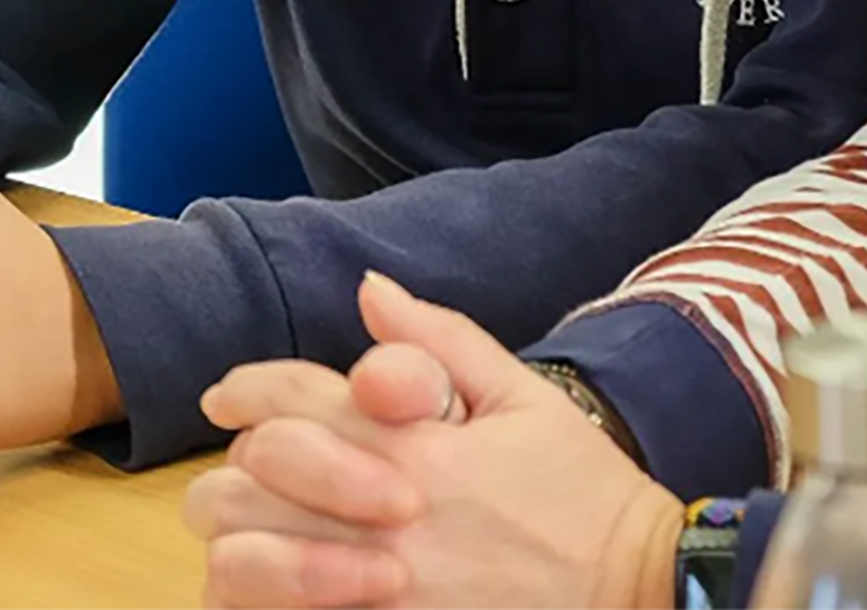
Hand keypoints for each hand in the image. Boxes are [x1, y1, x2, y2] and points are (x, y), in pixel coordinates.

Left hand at [187, 271, 683, 609]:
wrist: (640, 590)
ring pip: (249, 567)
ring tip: (246, 541)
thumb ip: (438, 338)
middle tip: (239, 475)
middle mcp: (386, 516)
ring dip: (236, 546)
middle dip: (228, 473)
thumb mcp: (521, 394)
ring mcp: (381, 592)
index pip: (290, 403)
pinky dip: (269, 606)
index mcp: (414, 444)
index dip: (245, 390)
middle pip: (249, 486)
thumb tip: (369, 288)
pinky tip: (278, 595)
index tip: (226, 396)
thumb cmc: (582, 490)